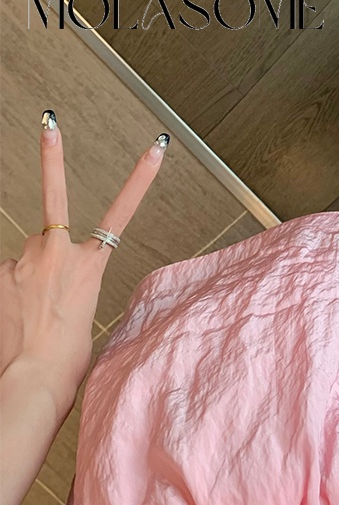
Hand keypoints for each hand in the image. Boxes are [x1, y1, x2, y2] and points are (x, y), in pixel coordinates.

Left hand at [0, 110, 168, 401]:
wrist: (32, 378)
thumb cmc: (67, 357)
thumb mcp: (85, 315)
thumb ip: (68, 281)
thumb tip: (40, 273)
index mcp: (90, 265)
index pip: (123, 212)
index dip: (142, 177)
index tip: (156, 147)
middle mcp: (57, 252)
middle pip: (51, 233)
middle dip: (49, 247)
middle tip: (50, 126)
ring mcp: (24, 260)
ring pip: (24, 257)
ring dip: (25, 278)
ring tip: (29, 315)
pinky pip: (4, 275)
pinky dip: (7, 293)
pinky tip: (13, 318)